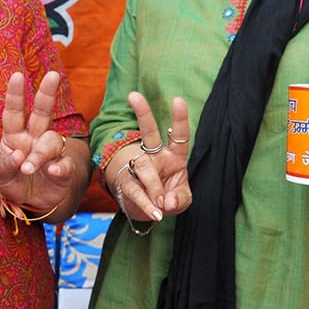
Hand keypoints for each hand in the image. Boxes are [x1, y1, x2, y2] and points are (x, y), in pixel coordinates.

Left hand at [0, 71, 75, 211]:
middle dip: (46, 93)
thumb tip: (18, 154)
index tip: (17, 76)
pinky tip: (52, 172)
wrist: (33, 204)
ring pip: (51, 140)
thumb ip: (5, 165)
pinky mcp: (63, 168)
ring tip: (28, 168)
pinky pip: (65, 163)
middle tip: (53, 76)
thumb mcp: (0, 176)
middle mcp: (34, 139)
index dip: (15, 94)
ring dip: (39, 154)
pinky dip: (59, 167)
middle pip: (41, 112)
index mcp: (14, 136)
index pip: (14, 112)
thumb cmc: (13, 183)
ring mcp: (50, 152)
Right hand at [107, 92, 190, 221]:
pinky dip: (147, 204)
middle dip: (142, 113)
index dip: (179, 118)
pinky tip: (155, 212)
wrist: (146, 209)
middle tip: (133, 96)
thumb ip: (180, 199)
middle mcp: (155, 156)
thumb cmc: (167, 196)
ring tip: (161, 204)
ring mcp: (138, 167)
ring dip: (154, 186)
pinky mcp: (127, 183)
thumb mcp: (181, 199)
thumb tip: (167, 200)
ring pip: (143, 166)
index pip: (179, 135)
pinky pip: (136, 190)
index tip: (177, 100)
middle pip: (148, 132)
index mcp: (174, 155)